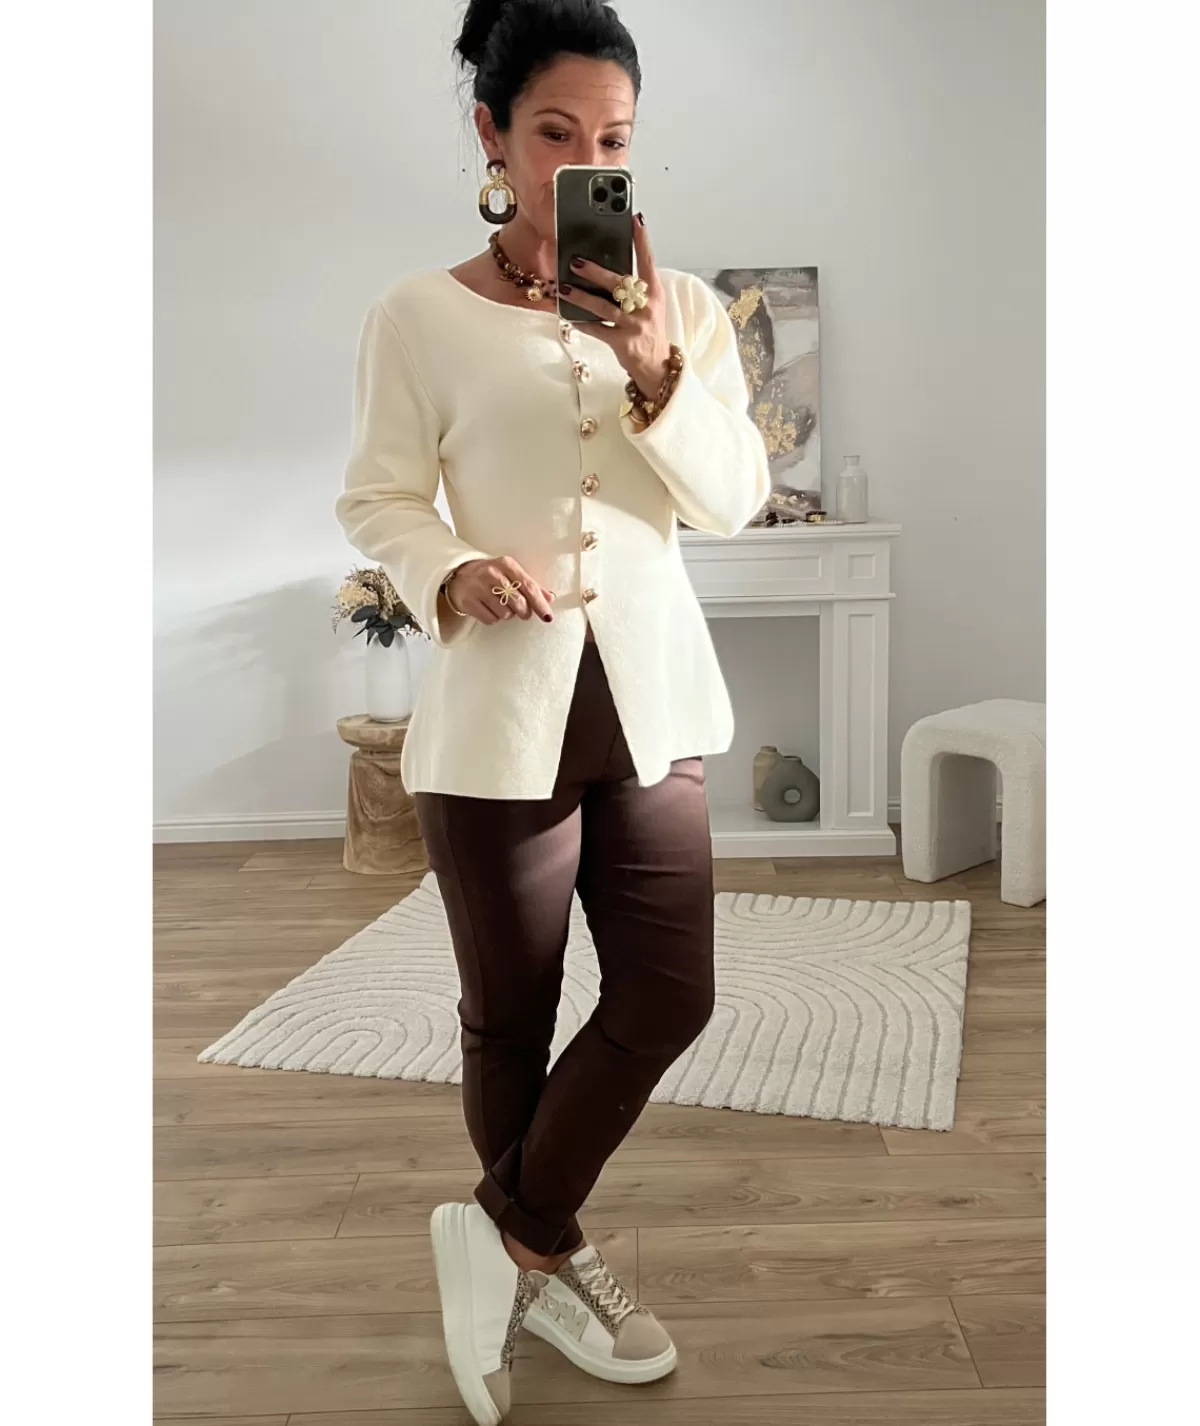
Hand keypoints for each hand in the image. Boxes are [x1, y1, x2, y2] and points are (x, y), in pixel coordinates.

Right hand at [443, 555, 554, 624]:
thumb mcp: (510, 573)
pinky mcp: (469, 602)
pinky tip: (488, 607)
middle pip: (519, 604)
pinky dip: (493, 617)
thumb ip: (530, 585)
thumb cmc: (490, 574)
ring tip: (498, 603)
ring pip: (505, 614)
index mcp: (506, 564)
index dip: (540, 604)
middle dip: (524, 612)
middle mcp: (492, 574)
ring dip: (506, 614)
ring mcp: (479, 588)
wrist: (458, 573)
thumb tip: (549, 598)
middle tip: (520, 610)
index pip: (529, 586)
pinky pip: (491, 620)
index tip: (548, 617)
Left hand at [560, 213, 672, 396]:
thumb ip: (635, 286)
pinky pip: (598, 329)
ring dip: (581, 297)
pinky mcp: (622, 342)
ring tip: (564, 288)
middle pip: (619, 283)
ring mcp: (634, 325)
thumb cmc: (648, 329)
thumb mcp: (650, 304)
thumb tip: (606, 266)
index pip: (648, 260)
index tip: (634, 219)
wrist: (656, 364)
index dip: (642, 239)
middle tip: (575, 262)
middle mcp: (646, 306)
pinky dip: (583, 323)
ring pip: (603, 307)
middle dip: (596, 272)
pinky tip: (569, 317)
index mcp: (654, 292)